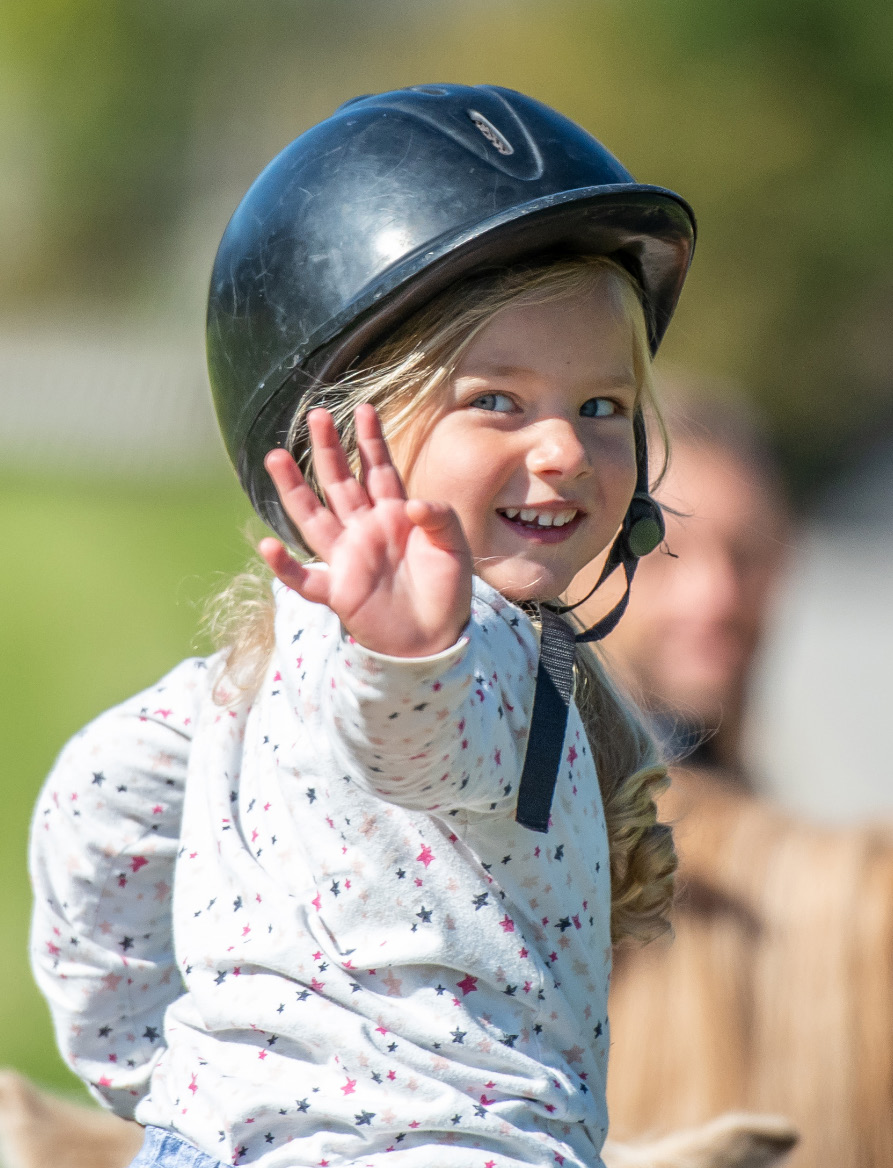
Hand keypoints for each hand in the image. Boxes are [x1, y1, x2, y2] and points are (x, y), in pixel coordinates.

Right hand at [259, 405, 472, 656]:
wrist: (437, 639)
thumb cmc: (447, 591)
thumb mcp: (454, 545)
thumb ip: (439, 516)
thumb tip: (410, 505)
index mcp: (393, 516)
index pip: (378, 469)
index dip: (370, 440)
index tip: (363, 408)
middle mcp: (364, 531)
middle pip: (340, 483)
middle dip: (328, 449)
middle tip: (315, 415)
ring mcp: (348, 559)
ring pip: (313, 518)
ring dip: (294, 489)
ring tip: (275, 457)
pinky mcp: (339, 592)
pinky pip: (306, 580)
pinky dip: (285, 567)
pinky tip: (266, 546)